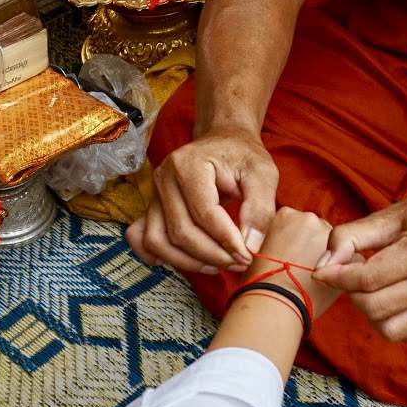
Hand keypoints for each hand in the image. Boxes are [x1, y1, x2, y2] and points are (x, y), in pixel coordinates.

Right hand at [128, 123, 278, 272]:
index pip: (204, 213)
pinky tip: (187, 260)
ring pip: (159, 242)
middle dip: (212, 255)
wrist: (222, 141)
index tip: (248, 255)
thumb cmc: (242, 156)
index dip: (227, 241)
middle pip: (181, 232)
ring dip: (188, 262)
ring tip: (218, 265)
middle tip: (239, 262)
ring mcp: (153, 194)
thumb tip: (249, 247)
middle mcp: (164, 178)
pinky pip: (143, 239)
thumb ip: (261, 209)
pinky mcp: (151, 208)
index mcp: (188, 164)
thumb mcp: (263, 174)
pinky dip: (160, 256)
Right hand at [249, 206, 344, 319]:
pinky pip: (349, 259)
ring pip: (333, 245)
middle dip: (313, 248)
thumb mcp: (262, 252)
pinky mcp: (347, 252)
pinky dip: (341, 271)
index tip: (289, 260)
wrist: (275, 301)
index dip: (294, 245)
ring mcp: (328, 234)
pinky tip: (325, 284)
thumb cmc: (261, 282)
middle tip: (301, 271)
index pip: (296, 225)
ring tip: (311, 279)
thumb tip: (289, 248)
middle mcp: (308, 218)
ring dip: (327, 258)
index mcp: (285, 214)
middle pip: (316, 232)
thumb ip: (280, 241)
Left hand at [312, 184, 406, 343]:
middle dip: (352, 294)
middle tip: (353, 275)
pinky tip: (392, 298)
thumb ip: (350, 237)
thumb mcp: (389, 215)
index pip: (366, 280)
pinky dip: (392, 322)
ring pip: (390, 329)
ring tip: (373, 289)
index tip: (325, 271)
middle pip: (375, 308)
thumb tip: (323, 266)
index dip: (336, 277)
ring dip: (371, 312)